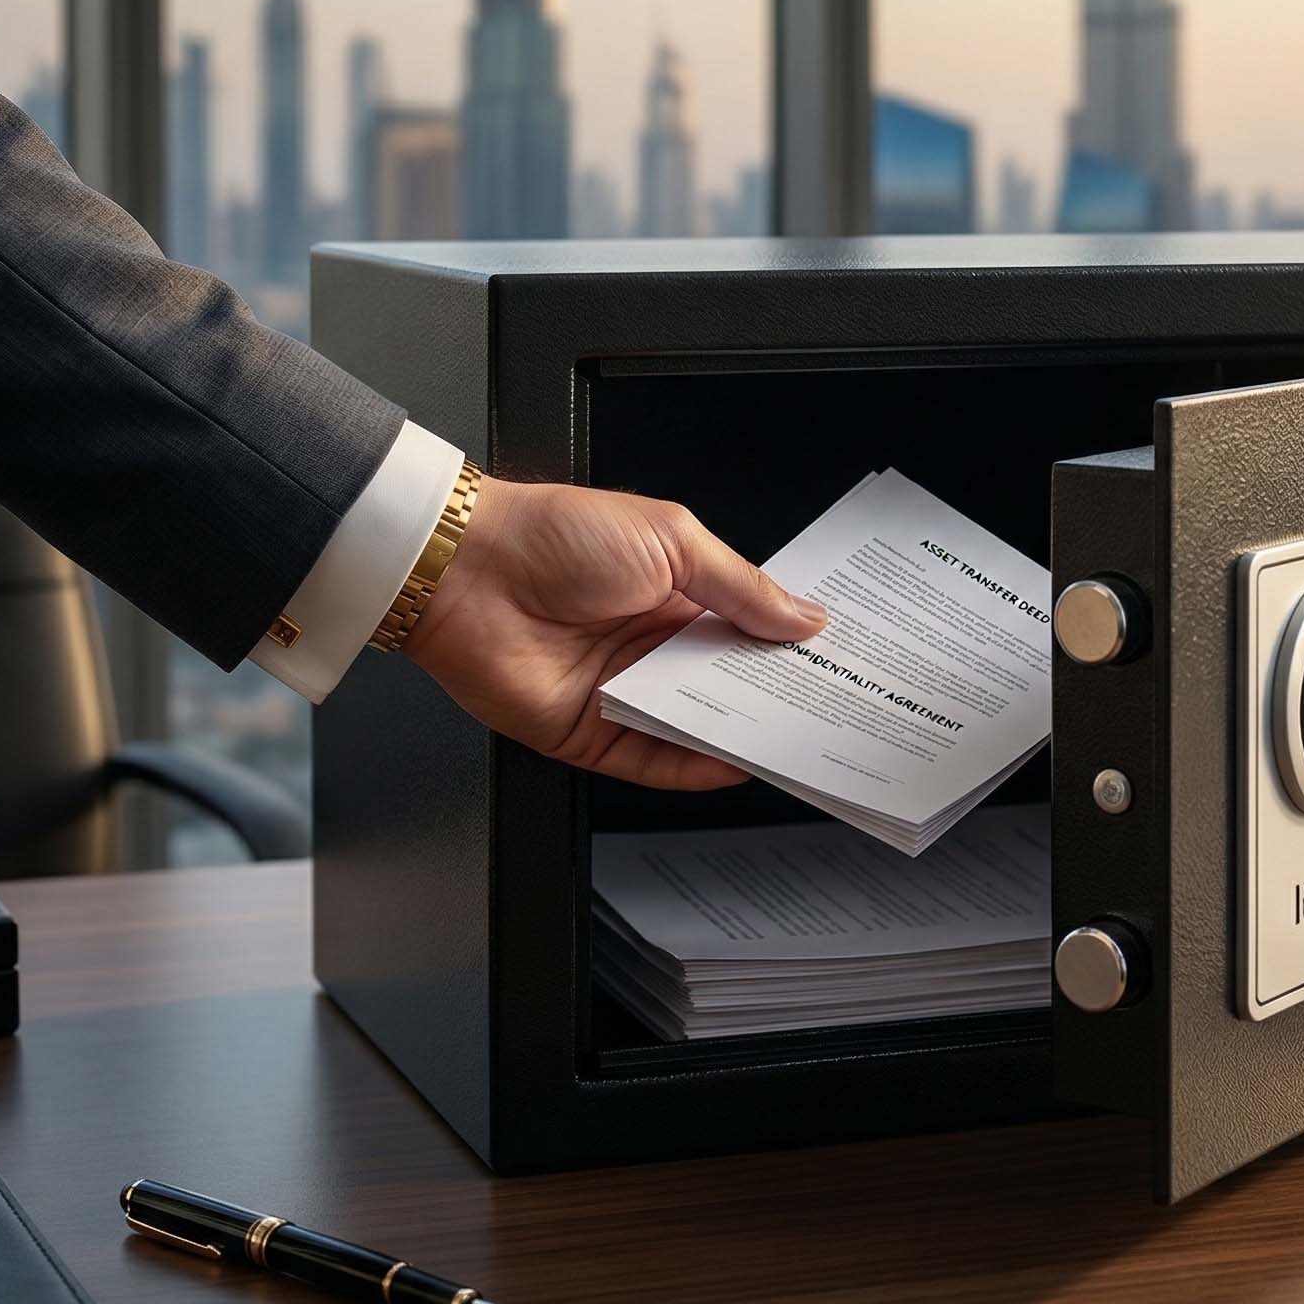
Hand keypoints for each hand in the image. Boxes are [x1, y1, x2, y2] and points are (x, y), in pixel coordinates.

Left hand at [404, 478, 825, 788]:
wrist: (467, 569)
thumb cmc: (556, 535)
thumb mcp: (673, 541)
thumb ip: (741, 588)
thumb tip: (804, 617)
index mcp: (675, 592)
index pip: (745, 630)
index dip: (788, 646)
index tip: (836, 661)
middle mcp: (650, 645)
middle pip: (727, 684)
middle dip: (775, 697)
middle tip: (831, 710)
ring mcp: (621, 691)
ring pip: (695, 726)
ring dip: (741, 734)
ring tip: (796, 742)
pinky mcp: (589, 733)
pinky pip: (650, 761)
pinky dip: (691, 767)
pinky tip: (731, 764)